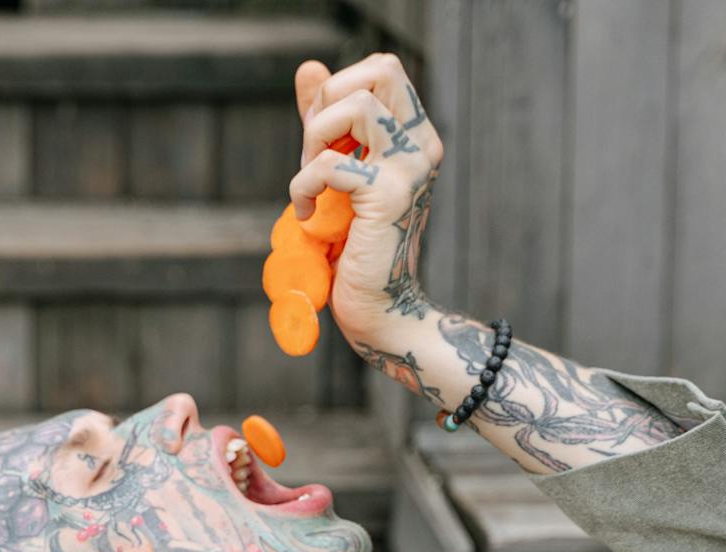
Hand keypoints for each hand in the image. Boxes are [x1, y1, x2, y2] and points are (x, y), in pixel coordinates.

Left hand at [289, 54, 442, 351]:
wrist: (381, 311)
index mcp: (414, 136)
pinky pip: (331, 164)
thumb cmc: (356, 250)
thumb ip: (324, 123)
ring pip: (355, 105)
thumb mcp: (337, 175)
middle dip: (329, 103)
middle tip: (315, 153)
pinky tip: (307, 215)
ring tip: (311, 182)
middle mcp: (422, 145)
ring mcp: (410, 168)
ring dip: (315, 139)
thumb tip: (309, 67)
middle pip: (380, 70)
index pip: (381, 69)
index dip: (339, 91)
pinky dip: (304, 185)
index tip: (322, 142)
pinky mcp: (389, 196)